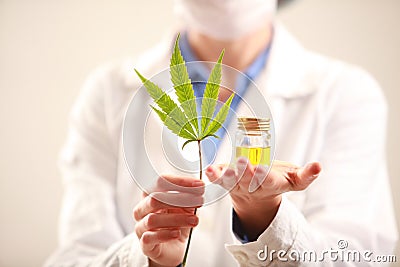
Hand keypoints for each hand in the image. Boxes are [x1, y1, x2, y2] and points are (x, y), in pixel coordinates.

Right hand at [133, 175, 203, 266]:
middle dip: (179, 199)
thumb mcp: (186, 208)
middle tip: (199, 202)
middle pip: (154, 198)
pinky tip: (177, 233)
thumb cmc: (177, 223)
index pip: (161, 182)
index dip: (180, 182)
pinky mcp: (144, 244)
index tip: (199, 185)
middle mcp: (142, 209)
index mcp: (151, 195)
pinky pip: (149, 237)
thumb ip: (190, 197)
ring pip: (153, 219)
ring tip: (194, 220)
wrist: (173, 248)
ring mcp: (141, 226)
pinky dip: (165, 234)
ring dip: (177, 218)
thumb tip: (199, 187)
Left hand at [206, 158, 320, 239]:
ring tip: (222, 170)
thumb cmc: (277, 180)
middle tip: (242, 161)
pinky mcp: (224, 180)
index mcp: (270, 185)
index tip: (261, 168)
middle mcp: (251, 187)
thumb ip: (306, 175)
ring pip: (230, 183)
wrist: (256, 195)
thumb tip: (320, 166)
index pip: (267, 182)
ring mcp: (236, 185)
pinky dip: (212, 176)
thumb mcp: (294, 180)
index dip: (263, 176)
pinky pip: (217, 179)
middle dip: (244, 172)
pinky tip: (208, 170)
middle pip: (247, 181)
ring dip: (225, 177)